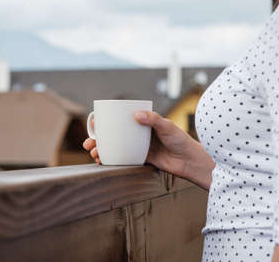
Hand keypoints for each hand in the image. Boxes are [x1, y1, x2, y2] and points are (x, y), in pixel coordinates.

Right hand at [83, 111, 214, 189]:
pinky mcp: (140, 159)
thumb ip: (153, 119)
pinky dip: (111, 161)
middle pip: (112, 135)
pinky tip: (103, 163)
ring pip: (114, 148)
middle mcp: (137, 134)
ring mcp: (137, 147)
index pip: (119, 120)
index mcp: (142, 123)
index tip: (94, 124)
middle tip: (88, 143)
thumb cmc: (181, 140)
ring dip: (101, 151)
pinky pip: (122, 159)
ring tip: (94, 155)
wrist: (189, 161)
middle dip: (97, 139)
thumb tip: (136, 115)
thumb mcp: (167, 126)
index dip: (104, 122)